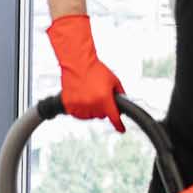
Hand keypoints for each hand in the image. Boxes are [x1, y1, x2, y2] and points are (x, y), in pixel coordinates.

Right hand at [45, 14, 125, 131]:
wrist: (78, 63)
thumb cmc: (95, 70)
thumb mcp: (114, 81)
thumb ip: (120, 94)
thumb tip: (123, 103)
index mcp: (104, 99)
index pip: (114, 117)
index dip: (118, 125)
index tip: (121, 129)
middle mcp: (92, 104)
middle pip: (101, 115)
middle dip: (102, 107)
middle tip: (98, 94)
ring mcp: (79, 106)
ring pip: (89, 116)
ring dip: (91, 109)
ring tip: (88, 94)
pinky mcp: (69, 105)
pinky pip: (77, 114)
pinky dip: (80, 109)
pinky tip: (81, 98)